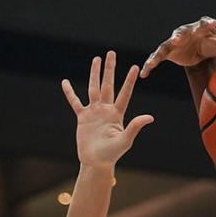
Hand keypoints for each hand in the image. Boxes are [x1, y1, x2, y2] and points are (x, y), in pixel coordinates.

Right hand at [62, 52, 153, 169]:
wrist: (96, 163)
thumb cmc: (112, 154)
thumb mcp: (125, 140)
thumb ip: (135, 127)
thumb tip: (150, 117)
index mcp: (117, 114)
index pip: (124, 94)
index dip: (129, 81)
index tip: (134, 67)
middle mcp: (106, 110)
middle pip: (108, 85)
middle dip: (109, 69)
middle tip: (111, 53)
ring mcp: (94, 112)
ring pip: (93, 89)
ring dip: (94, 74)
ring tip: (96, 59)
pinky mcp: (83, 118)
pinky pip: (75, 102)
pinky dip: (70, 93)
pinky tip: (65, 82)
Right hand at [141, 16, 215, 77]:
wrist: (197, 51)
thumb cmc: (211, 45)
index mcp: (201, 28)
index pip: (205, 23)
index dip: (208, 23)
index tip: (213, 23)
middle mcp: (186, 32)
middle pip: (182, 31)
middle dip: (180, 34)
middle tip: (178, 37)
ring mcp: (174, 41)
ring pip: (166, 45)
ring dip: (162, 50)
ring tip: (156, 58)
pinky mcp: (166, 52)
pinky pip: (157, 58)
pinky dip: (150, 64)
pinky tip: (145, 74)